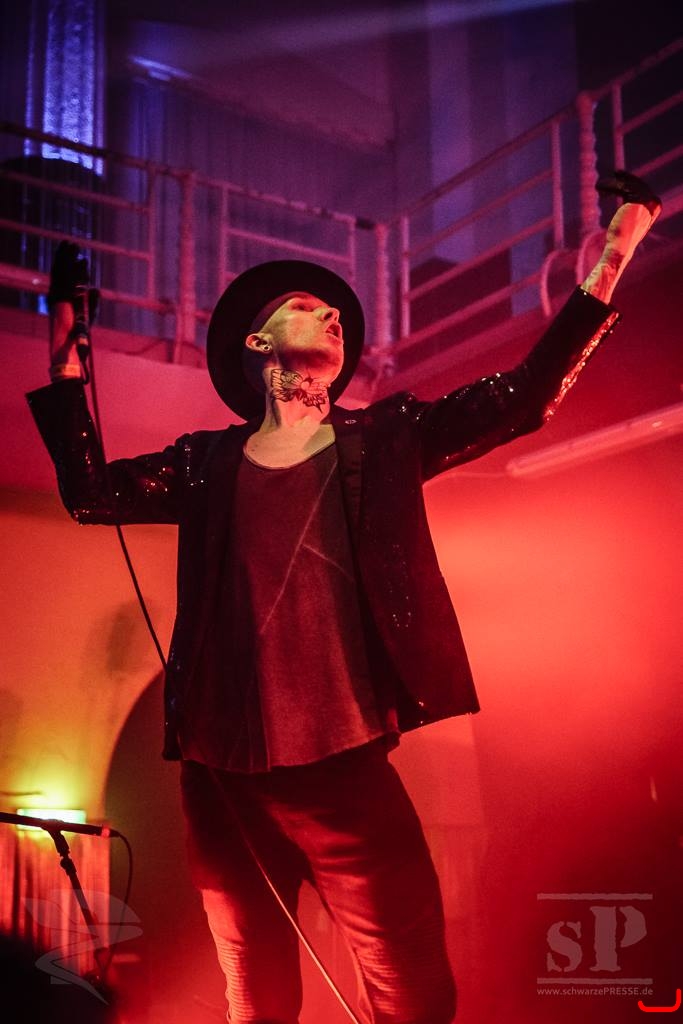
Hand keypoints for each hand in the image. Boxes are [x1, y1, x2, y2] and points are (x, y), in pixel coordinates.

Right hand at [48, 242, 98, 370]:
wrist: (70, 346)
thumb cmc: (78, 337)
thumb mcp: (88, 316)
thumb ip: (92, 302)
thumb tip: (96, 288)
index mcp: (62, 301)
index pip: (67, 280)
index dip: (74, 269)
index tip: (82, 259)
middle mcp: (58, 296)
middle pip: (61, 271)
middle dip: (67, 257)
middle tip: (72, 243)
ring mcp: (58, 296)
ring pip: (61, 271)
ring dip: (67, 256)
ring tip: (72, 243)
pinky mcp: (61, 297)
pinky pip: (65, 278)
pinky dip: (69, 266)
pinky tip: (75, 256)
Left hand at [581, 170, 662, 302]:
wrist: (620, 248)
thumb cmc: (621, 239)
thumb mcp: (628, 221)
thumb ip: (631, 210)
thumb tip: (626, 203)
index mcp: (654, 208)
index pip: (643, 189)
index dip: (631, 182)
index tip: (619, 177)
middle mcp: (654, 203)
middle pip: (637, 184)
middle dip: (624, 179)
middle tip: (614, 173)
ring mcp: (647, 201)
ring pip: (628, 185)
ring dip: (612, 184)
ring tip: (599, 186)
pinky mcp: (636, 200)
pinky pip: (621, 187)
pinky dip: (609, 186)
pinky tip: (599, 188)